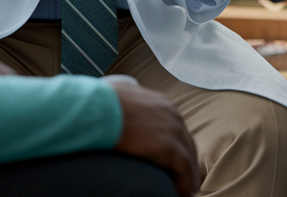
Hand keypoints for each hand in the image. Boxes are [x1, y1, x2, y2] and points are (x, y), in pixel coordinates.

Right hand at [111, 80, 199, 196]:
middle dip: (184, 161)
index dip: (174, 146)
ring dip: (186, 175)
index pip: (175, 127)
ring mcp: (174, 130)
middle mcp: (172, 114)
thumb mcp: (120, 99)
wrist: (97, 109)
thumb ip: (128, 107)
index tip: (169, 160)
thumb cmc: (100, 105)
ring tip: (181, 190)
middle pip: (186, 142)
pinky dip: (184, 184)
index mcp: (161, 103)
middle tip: (179, 178)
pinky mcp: (170, 148)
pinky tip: (180, 193)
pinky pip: (185, 171)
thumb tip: (117, 113)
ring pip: (189, 158)